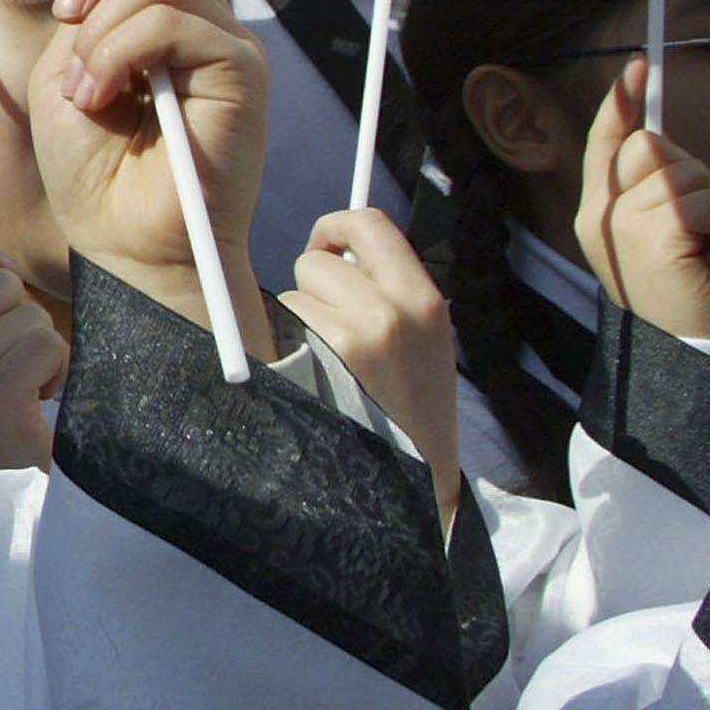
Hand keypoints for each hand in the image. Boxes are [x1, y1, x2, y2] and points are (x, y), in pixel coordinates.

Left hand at [29, 0, 271, 353]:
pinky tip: (101, 96)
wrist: (121, 243)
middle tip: (69, 21)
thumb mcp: (66, 68)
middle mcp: (206, 26)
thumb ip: (86, 5)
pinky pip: (176, 22)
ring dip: (101, 30)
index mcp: (167, 18)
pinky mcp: (243, 75)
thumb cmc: (93, 171)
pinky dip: (119, 51)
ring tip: (85, 88)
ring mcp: (228, 48)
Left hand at [279, 209, 461, 527]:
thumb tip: (337, 248)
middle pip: (318, 258)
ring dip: (298, 318)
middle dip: (312, 280)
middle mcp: (395, 309)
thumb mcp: (421, 344)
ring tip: (325, 362)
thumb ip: (387, 293)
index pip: (370, 224)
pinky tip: (311, 378)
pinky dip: (286, 345)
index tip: (327, 246)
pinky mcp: (326, 360)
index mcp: (424, 300)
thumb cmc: (408, 412)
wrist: (414, 485)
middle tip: (326, 320)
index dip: (336, 227)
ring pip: (295, 291)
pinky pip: (285, 324)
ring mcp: (359, 335)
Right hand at [575, 56, 709, 345]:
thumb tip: (665, 143)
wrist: (689, 351)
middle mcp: (601, 215)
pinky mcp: (655, 234)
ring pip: (683, 170)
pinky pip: (702, 199)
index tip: (637, 66)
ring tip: (709, 247)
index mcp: (598, 213)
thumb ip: (656, 191)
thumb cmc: (687, 292)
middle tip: (700, 226)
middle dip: (691, 174)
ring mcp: (623, 224)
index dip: (620, 104)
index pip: (606, 144)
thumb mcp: (666, 234)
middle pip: (650, 146)